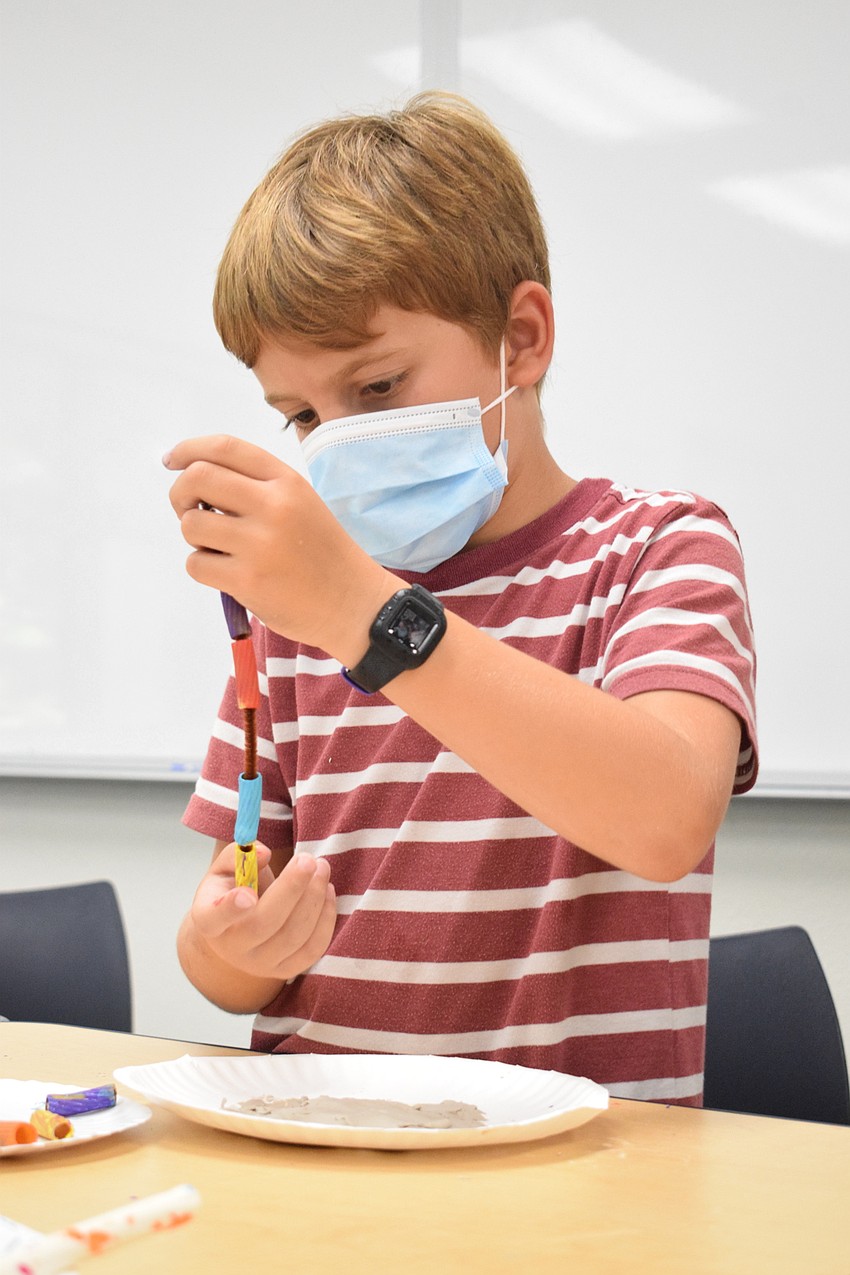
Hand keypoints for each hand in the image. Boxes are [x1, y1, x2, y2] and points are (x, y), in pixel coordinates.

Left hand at [163, 434, 400, 656]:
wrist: (353, 603)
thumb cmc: (323, 554)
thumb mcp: (301, 504)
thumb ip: (256, 488)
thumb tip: (194, 479)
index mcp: (287, 482)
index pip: (225, 448)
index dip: (188, 450)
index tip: (171, 460)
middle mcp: (273, 506)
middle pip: (197, 478)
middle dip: (180, 493)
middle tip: (188, 509)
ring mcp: (259, 544)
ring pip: (190, 524)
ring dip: (194, 536)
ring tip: (221, 548)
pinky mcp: (247, 581)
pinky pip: (196, 564)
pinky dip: (203, 567)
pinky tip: (228, 573)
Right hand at [191, 841, 336, 983]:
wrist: (242, 926)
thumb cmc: (233, 889)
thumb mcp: (226, 868)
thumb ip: (239, 855)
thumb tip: (263, 853)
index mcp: (208, 919)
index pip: (213, 919)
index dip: (229, 909)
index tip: (247, 893)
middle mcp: (231, 948)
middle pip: (264, 924)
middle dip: (291, 888)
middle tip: (308, 859)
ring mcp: (259, 964)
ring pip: (294, 935)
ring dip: (314, 897)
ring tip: (322, 867)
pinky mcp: (285, 970)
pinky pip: (313, 949)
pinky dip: (326, 917)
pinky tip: (327, 891)